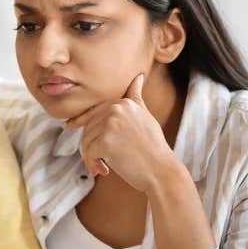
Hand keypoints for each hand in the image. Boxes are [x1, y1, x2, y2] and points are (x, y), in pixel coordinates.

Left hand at [64, 74, 179, 193]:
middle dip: (91, 146)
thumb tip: (137, 77)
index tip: (86, 136)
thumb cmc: (153, 148)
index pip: (95, 115)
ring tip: (103, 167)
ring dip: (91, 157)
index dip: (91, 129)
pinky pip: (88, 153)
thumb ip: (136, 97)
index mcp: (124, 103)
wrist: (161, 170)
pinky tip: (105, 171)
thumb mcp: (145, 116)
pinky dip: (92, 164)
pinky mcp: (105, 141)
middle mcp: (116, 109)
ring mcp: (110, 124)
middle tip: (101, 162)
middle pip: (89, 128)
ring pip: (86, 141)